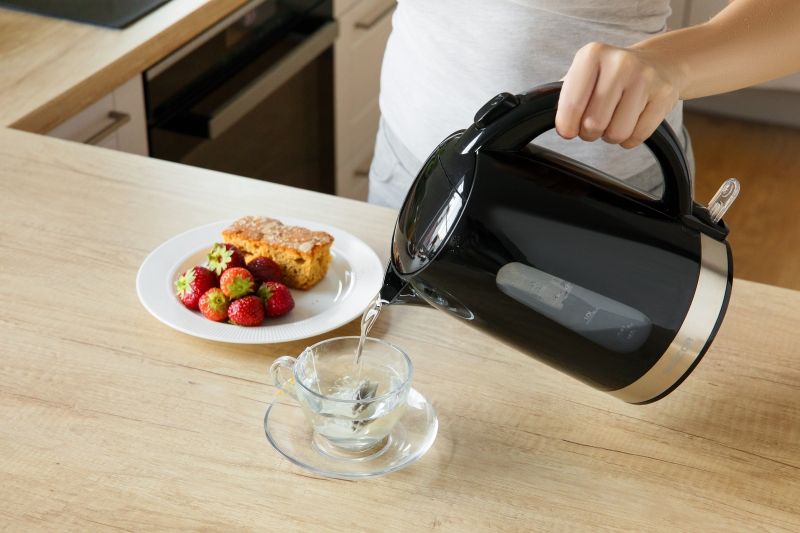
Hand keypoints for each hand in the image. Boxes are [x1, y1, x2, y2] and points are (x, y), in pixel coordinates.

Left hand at [555, 42, 683, 148]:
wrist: (660, 63)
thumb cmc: (612, 75)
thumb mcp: (585, 74)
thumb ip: (566, 97)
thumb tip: (560, 125)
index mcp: (592, 54)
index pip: (571, 105)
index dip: (567, 126)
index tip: (569, 129)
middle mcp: (619, 62)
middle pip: (593, 124)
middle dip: (589, 132)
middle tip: (594, 123)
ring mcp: (645, 78)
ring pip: (617, 133)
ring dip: (611, 136)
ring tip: (614, 120)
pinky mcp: (664, 94)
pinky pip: (637, 136)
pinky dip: (630, 138)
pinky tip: (632, 121)